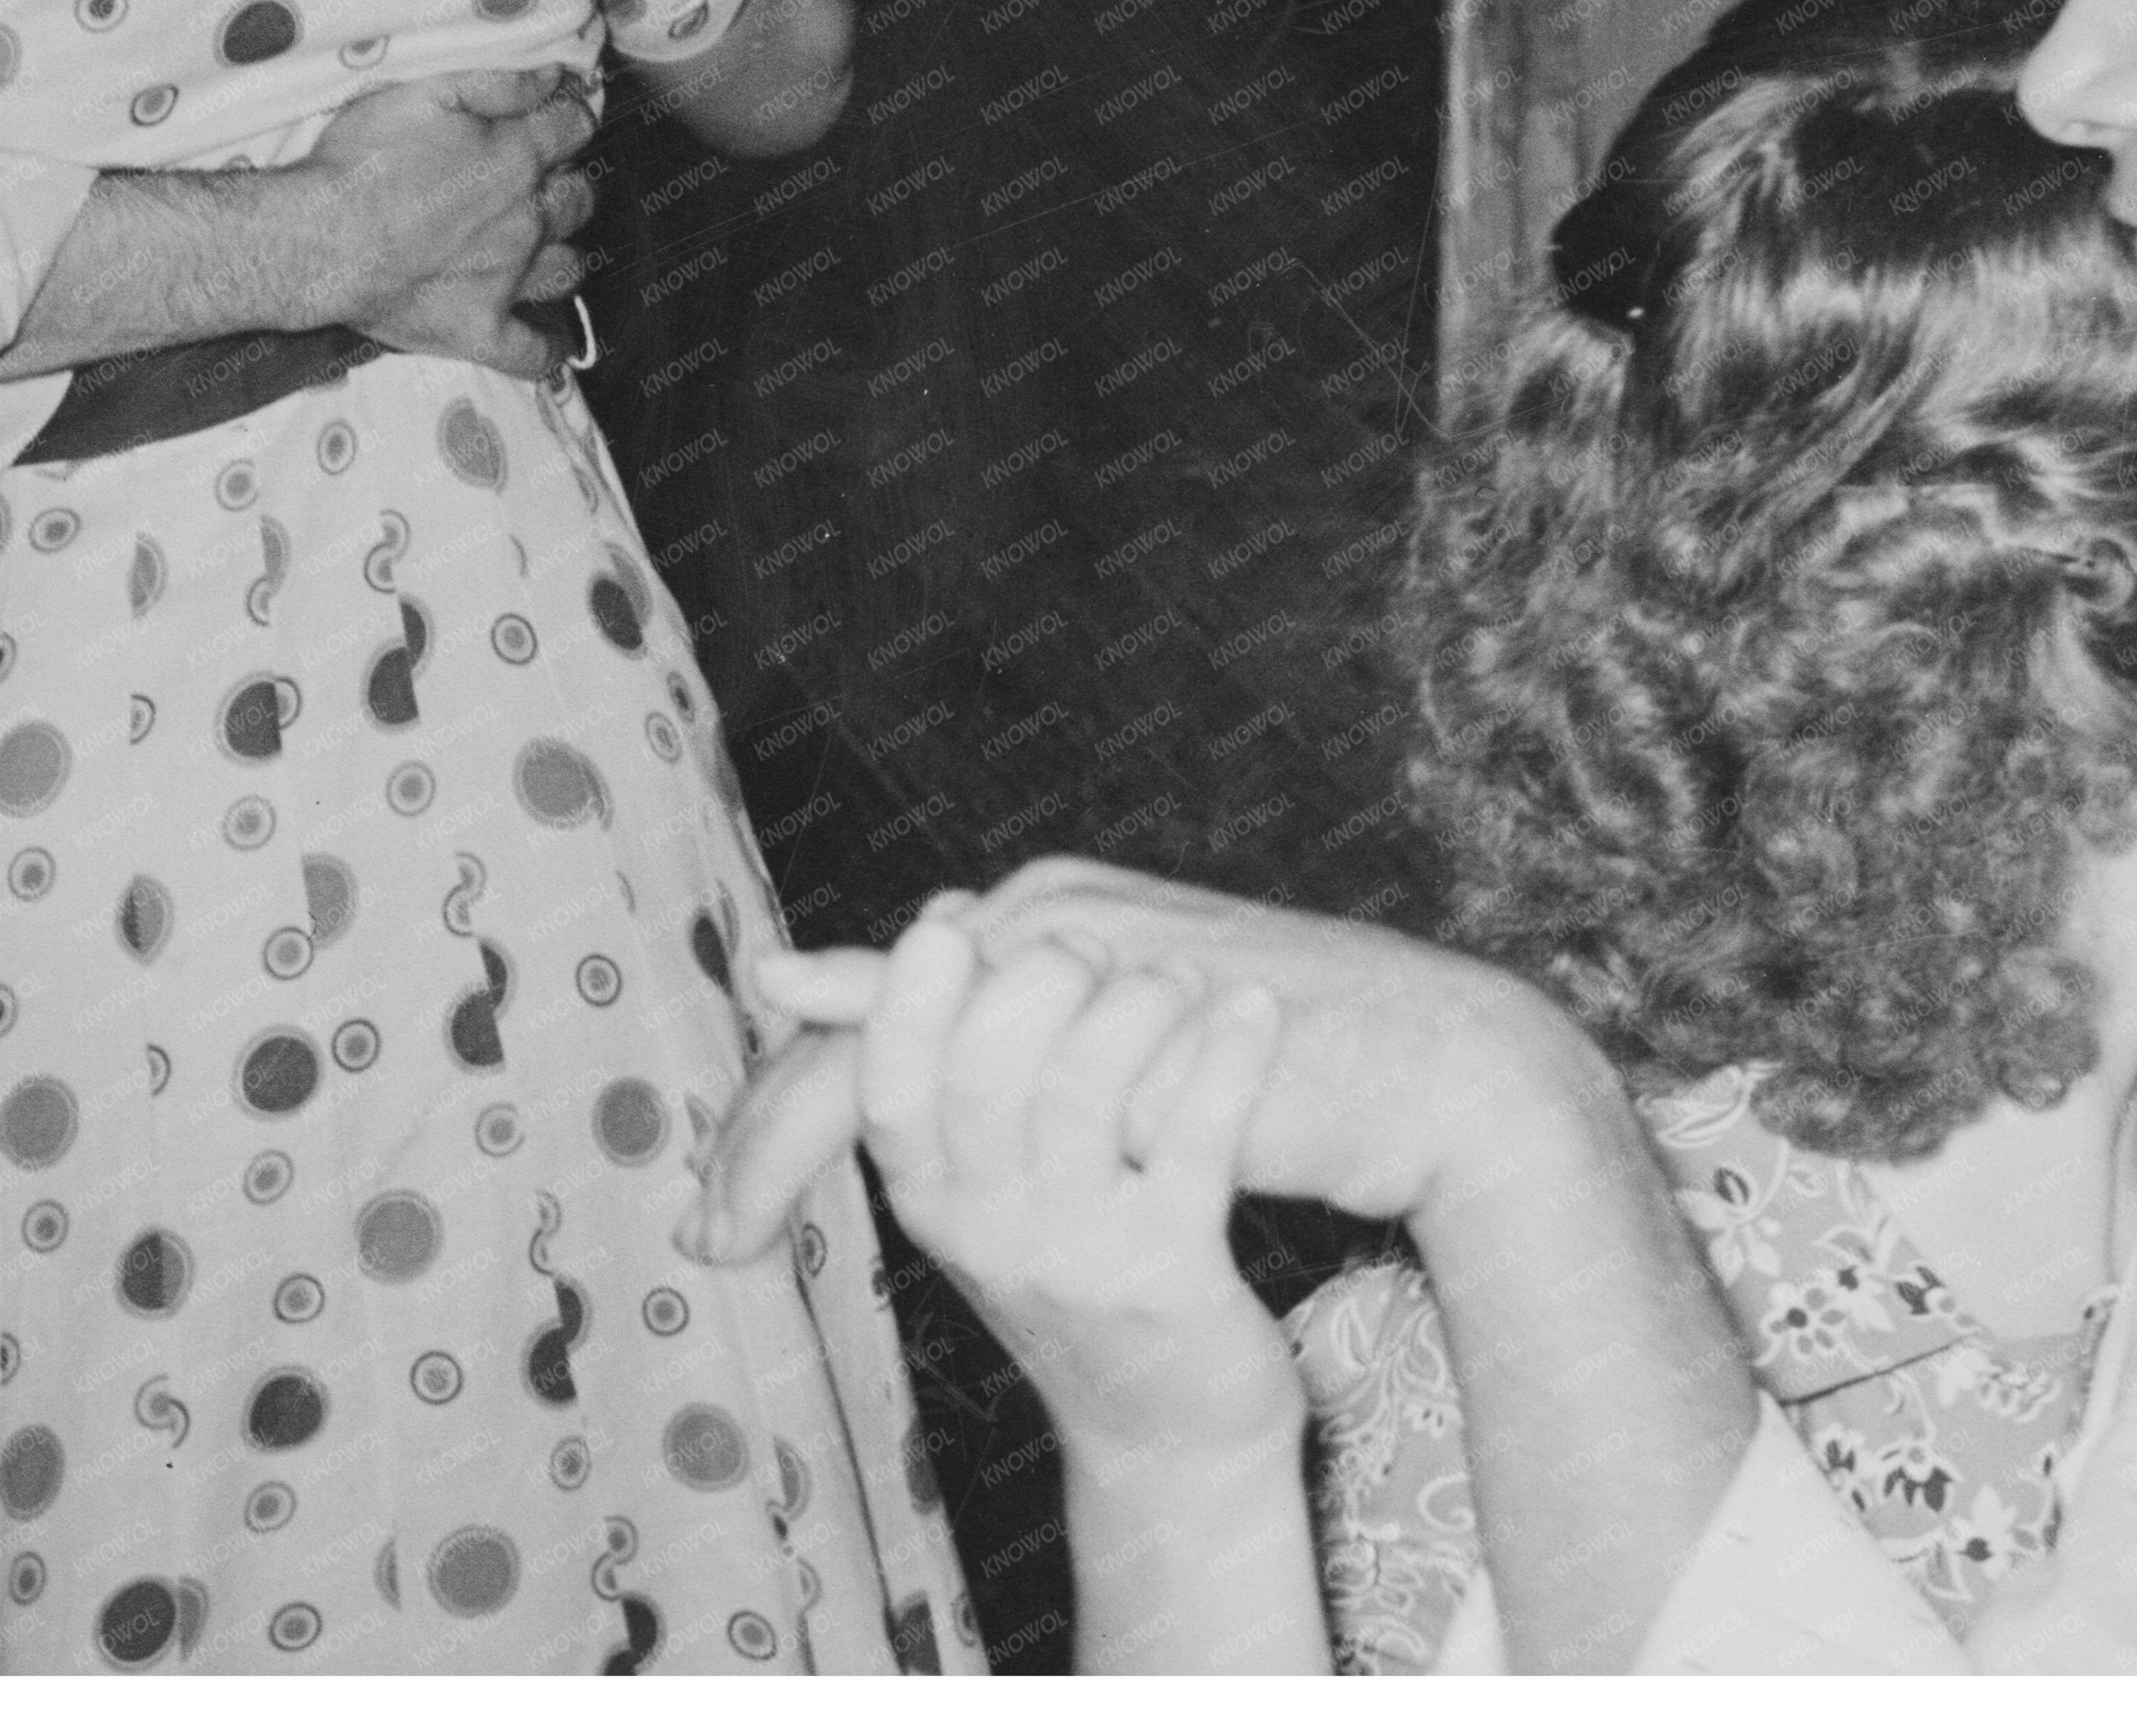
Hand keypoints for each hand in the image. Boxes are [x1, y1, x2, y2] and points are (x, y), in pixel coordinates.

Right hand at [298, 67, 598, 379]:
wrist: (317, 239)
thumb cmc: (360, 161)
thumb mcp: (423, 93)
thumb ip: (495, 82)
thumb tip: (552, 78)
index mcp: (516, 157)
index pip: (573, 129)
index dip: (568, 119)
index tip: (555, 120)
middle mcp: (527, 218)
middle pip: (578, 199)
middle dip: (565, 186)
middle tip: (533, 185)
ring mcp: (509, 279)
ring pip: (567, 268)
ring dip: (560, 255)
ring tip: (535, 248)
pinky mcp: (480, 329)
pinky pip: (531, 353)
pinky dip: (544, 353)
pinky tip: (544, 348)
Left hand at [706, 860, 1580, 1259]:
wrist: (1424, 1062)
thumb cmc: (1283, 1056)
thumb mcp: (1131, 1046)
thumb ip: (1028, 1042)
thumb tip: (933, 1061)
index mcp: (1047, 905)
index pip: (884, 999)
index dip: (791, 1094)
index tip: (732, 1201)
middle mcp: (1050, 906)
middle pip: (869, 1021)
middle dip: (773, 1128)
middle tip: (712, 1231)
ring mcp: (1091, 951)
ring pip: (903, 1049)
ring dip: (804, 1141)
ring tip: (744, 1229)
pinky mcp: (1135, 1011)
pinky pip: (993, 1087)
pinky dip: (930, 1150)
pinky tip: (890, 1224)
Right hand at [838, 912, 1300, 1462]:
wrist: (1169, 1430)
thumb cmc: (1084, 1269)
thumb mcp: (995, 1187)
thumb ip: (962, 1063)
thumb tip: (937, 911)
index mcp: (934, 1200)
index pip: (886, 1084)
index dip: (908, 992)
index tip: (952, 921)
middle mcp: (989, 1233)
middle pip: (983, 1071)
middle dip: (1038, 977)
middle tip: (1093, 945)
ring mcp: (1078, 1257)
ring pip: (1085, 1093)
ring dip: (1139, 1004)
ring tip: (1182, 976)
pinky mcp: (1171, 1279)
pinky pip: (1196, 1141)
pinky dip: (1228, 1056)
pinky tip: (1255, 1009)